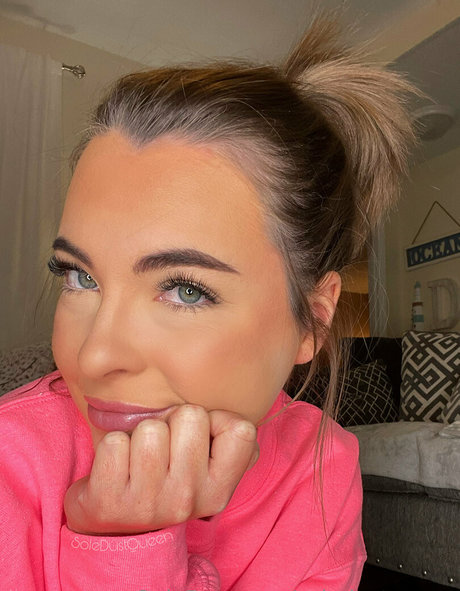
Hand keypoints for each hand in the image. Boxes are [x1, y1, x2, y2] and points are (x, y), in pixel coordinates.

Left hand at [64, 405, 258, 534]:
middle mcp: (188, 499)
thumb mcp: (207, 473)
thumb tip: (242, 426)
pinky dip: (113, 446)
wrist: (115, 528)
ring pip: (150, 428)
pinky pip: (114, 443)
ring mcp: (148, 503)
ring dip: (140, 434)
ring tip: (138, 458)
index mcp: (218, 491)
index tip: (199, 437)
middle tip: (164, 447)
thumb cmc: (166, 483)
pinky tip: (117, 468)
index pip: (241, 430)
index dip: (218, 420)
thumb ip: (231, 447)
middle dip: (173, 421)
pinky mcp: (109, 501)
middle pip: (190, 415)